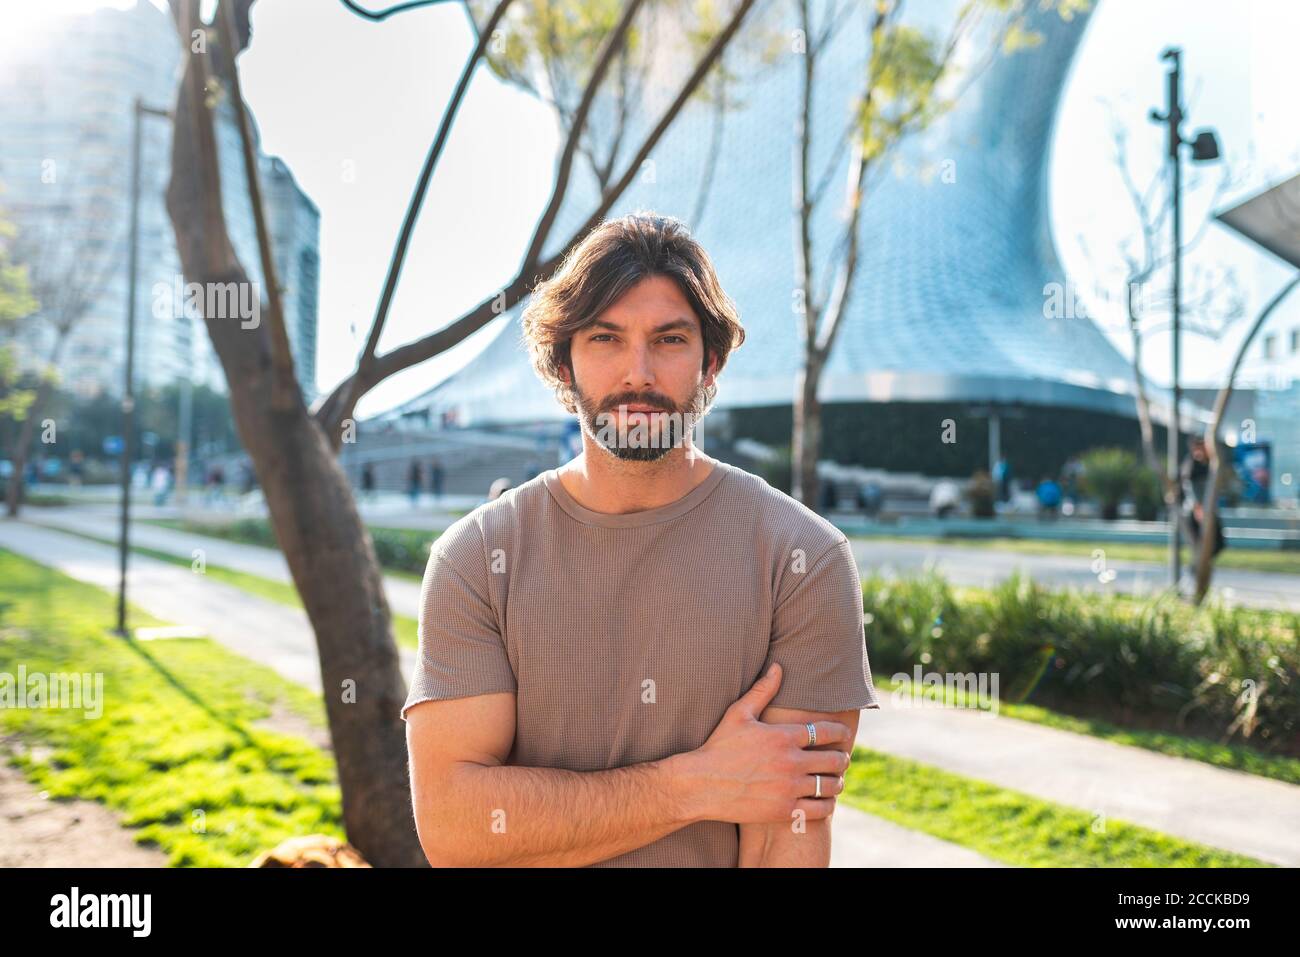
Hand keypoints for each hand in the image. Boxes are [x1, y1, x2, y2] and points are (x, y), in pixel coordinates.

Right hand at [676, 663, 851, 825]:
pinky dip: (827, 804)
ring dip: (837, 782)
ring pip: (830, 785)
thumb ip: (762, 691)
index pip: (826, 732)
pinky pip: (820, 809)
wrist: (701, 785)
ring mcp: (789, 788)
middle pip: (834, 760)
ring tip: (835, 781)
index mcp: (783, 736)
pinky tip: (823, 800)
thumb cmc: (718, 747)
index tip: (845, 735)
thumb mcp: (739, 714)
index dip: (840, 732)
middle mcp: (791, 762)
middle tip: (841, 759)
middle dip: (842, 758)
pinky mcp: (784, 810)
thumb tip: (778, 667)